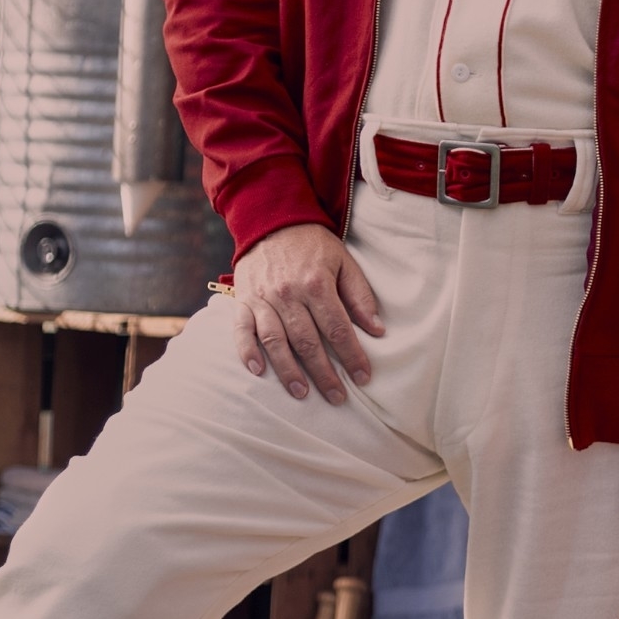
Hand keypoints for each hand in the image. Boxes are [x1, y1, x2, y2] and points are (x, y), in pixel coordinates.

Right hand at [230, 223, 383, 403]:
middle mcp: (288, 294)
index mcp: (316, 284)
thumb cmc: (313, 245)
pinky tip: (258, 371)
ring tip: (302, 393)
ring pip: (275, 341)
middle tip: (337, 398)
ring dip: (288, 371)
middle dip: (324, 373)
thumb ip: (360, 296)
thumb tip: (377, 330)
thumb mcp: (344, 262)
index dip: (352, 356)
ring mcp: (262, 298)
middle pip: (307, 342)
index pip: (338, 329)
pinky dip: (247, 352)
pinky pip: (241, 330)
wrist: (271, 220)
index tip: (363, 378)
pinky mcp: (242, 300)